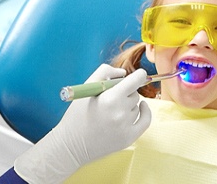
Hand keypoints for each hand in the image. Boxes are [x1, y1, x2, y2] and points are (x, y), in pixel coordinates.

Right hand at [14, 64, 151, 183]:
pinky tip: (142, 107)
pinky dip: (145, 112)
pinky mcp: (129, 138)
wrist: (71, 144)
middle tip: (110, 98)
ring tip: (111, 111)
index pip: (135, 81)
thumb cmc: (77, 114)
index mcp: (110, 98)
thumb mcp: (86, 88)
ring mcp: (126, 127)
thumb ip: (105, 72)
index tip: (139, 73)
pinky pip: (145, 120)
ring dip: (128, 104)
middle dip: (125, 92)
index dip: (139, 75)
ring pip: (137, 106)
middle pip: (134, 93)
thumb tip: (123, 72)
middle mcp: (120, 113)